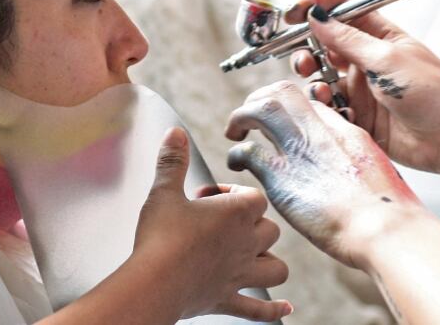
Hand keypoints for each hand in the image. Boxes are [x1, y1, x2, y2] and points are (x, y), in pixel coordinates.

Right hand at [134, 128, 290, 321]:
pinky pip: (258, 310)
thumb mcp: (164, 191)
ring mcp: (240, 275)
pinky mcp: (227, 299)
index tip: (208, 196)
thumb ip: (173, 160)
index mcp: (236, 213)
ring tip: (254, 257)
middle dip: (252, 225)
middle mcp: (246, 243)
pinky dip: (273, 311)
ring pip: (276, 268)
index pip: (255, 197)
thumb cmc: (161, 236)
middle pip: (270, 229)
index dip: (233, 193)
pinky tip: (286, 309)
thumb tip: (175, 132)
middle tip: (218, 224)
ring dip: (269, 262)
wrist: (154, 283)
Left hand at [225, 81, 423, 269]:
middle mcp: (321, 133)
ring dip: (242, 115)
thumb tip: (346, 169)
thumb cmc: (388, 212)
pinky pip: (248, 151)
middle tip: (249, 117)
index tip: (281, 121)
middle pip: (282, 91)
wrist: (385, 228)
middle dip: (258, 98)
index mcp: (346, 131)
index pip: (310, 100)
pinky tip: (236, 164)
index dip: (290, 106)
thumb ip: (356, 161)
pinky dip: (236, 153)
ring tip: (235, 131)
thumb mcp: (377, 169)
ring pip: (262, 108)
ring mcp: (300, 151)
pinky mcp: (282, 178)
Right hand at [284, 0, 439, 177]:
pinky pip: (330, 108)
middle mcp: (367, 59)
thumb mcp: (387, 59)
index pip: (343, 8)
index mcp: (380, 36)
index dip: (317, 6)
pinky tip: (338, 112)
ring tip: (321, 91)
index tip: (292, 14)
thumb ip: (347, 40)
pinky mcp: (359, 117)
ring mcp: (362, 89)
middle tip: (304, 62)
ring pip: (322, 78)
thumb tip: (317, 16)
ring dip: (315, 82)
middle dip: (307, 50)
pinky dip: (327, 108)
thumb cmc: (433, 93)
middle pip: (324, 45)